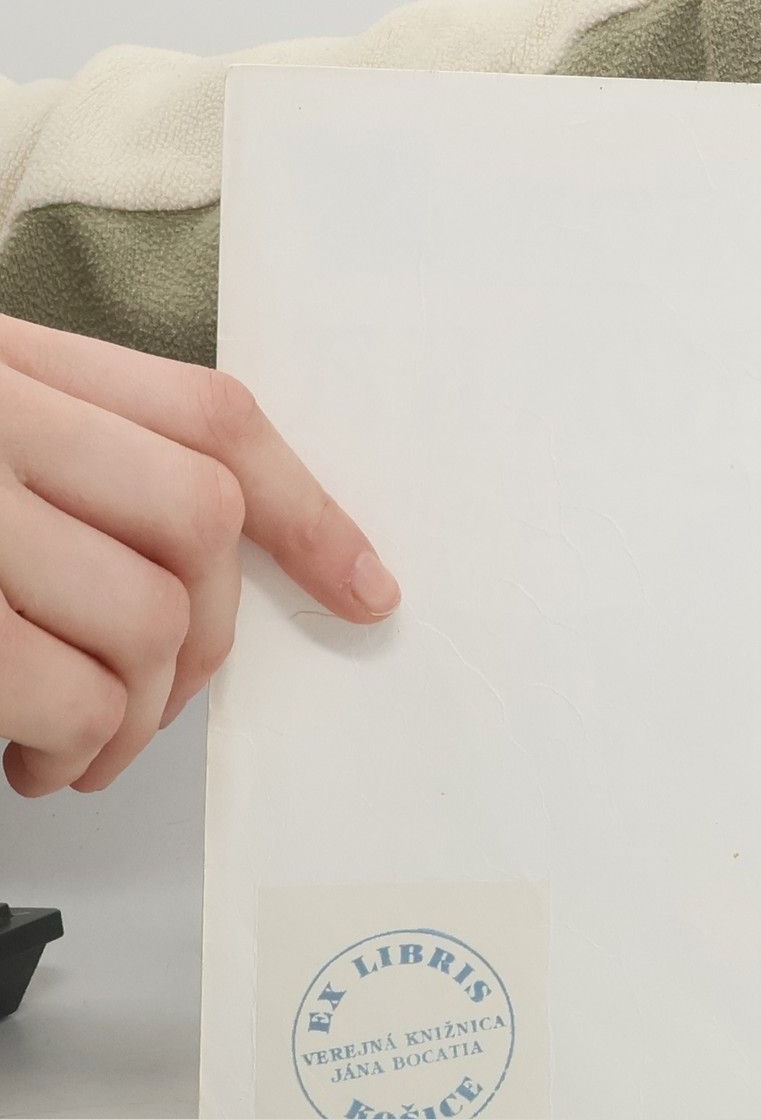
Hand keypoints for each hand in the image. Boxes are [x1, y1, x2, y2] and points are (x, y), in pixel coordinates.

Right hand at [0, 312, 397, 797]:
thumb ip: (73, 470)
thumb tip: (208, 586)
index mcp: (1, 358)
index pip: (210, 417)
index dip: (310, 512)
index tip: (367, 588)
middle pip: (198, 523)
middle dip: (204, 641)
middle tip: (153, 698)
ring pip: (144, 619)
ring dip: (135, 715)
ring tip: (77, 747)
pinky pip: (58, 694)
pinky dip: (70, 747)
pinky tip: (27, 760)